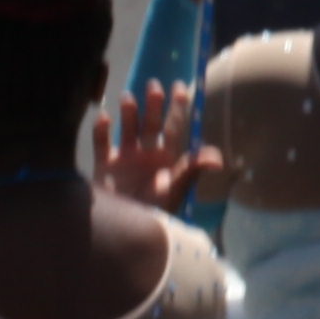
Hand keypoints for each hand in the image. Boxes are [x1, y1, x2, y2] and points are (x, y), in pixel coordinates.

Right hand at [93, 81, 219, 217]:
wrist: (125, 232)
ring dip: (129, 111)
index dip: (178, 107)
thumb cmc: (154, 212)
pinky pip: (102, 142)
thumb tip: (217, 158)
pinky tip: (104, 117)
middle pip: (151, 122)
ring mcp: (125, 158)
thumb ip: (192, 170)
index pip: (174, 126)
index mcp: (167, 156)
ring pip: (128, 127)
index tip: (180, 87)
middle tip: (154, 86)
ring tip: (128, 98)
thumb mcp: (175, 189)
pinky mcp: (104, 166)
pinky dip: (101, 129)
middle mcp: (147, 153)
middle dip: (153, 104)